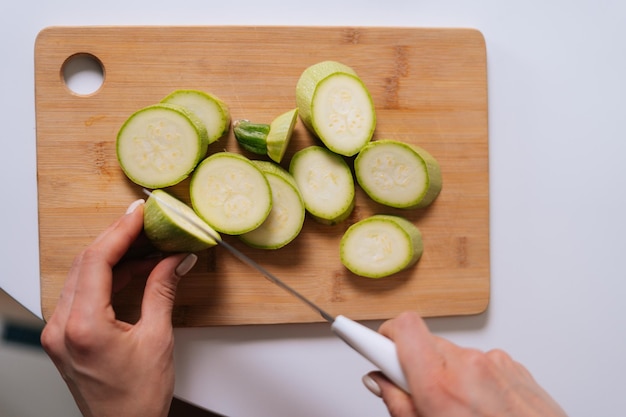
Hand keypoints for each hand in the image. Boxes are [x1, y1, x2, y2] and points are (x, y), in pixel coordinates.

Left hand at [40, 199, 197, 416]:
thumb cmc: (136, 400)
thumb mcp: (157, 339)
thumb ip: (162, 291)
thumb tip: (174, 260)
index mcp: (82, 327)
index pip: (97, 261)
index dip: (120, 232)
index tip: (139, 214)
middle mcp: (61, 327)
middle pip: (86, 264)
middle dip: (118, 238)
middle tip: (145, 222)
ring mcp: (59, 331)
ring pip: (83, 276)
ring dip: (114, 256)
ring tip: (146, 243)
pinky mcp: (65, 335)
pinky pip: (84, 292)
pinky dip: (109, 277)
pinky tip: (133, 269)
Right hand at [363, 312, 567, 416]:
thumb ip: (400, 405)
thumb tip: (380, 382)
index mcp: (441, 385)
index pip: (400, 330)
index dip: (376, 335)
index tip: (355, 334)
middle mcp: (468, 365)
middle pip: (422, 342)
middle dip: (413, 361)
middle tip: (417, 389)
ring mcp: (495, 362)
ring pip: (451, 353)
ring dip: (446, 373)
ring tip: (459, 408)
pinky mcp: (514, 365)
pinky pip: (479, 361)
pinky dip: (473, 378)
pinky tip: (483, 407)